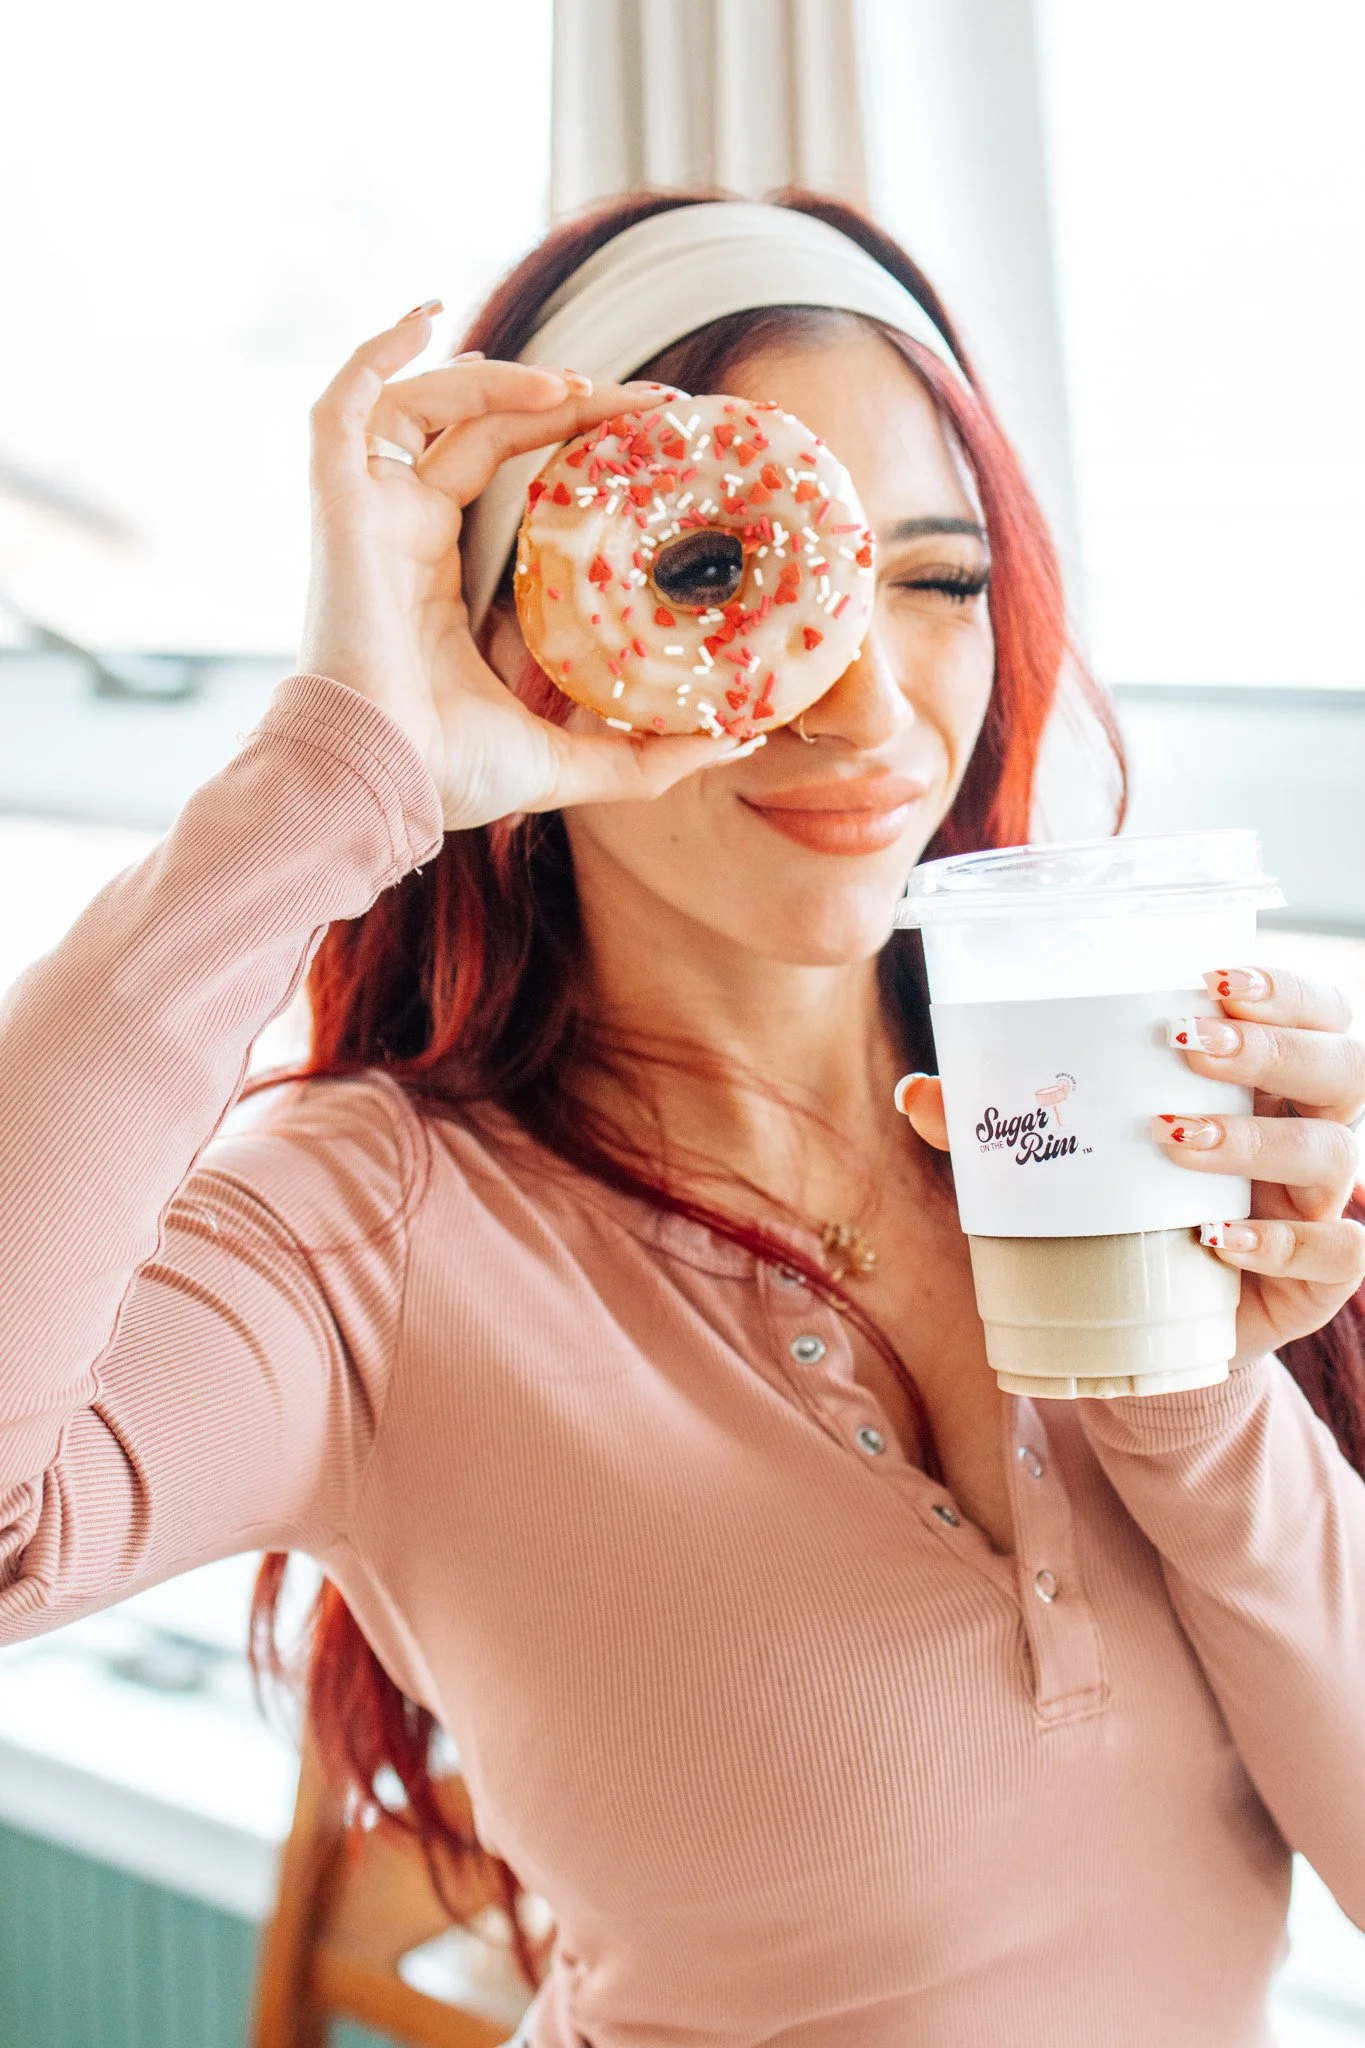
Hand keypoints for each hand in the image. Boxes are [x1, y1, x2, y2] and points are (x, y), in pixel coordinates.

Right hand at [299, 307, 750, 831]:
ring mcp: (367, 516)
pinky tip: (427, 317)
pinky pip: (343, 405)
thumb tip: (740, 737)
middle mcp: (401, 535)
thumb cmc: (447, 776)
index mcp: (439, 578)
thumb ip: (647, 757)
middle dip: (562, 402)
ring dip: (498, 380)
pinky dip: (376, 352)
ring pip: (424, 405)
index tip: (648, 432)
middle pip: (480, 430)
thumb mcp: (568, 761)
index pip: (503, 475)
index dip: (569, 441)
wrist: (380, 783)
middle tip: (645, 404)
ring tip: (577, 387)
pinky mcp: (339, 507)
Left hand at [896, 967, 1364, 1366]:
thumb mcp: (1064, 1157)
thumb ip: (998, 1123)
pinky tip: (1218, 1240)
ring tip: (1171, 1135)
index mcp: (1266, 1080)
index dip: (1284, 988)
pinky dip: (1281, 1243)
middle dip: (1271, 1045)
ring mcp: (1319, 1205)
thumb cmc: (1120, 1213)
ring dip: (1254, 1136)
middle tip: (1186, 1041)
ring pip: (1333, 1152)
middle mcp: (1309, 1130)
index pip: (1314, 1011)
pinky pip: (1336, 1253)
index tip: (1216, 975)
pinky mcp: (1319, 1283)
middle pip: (1342, 1067)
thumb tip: (918, 1092)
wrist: (1150, 1330)